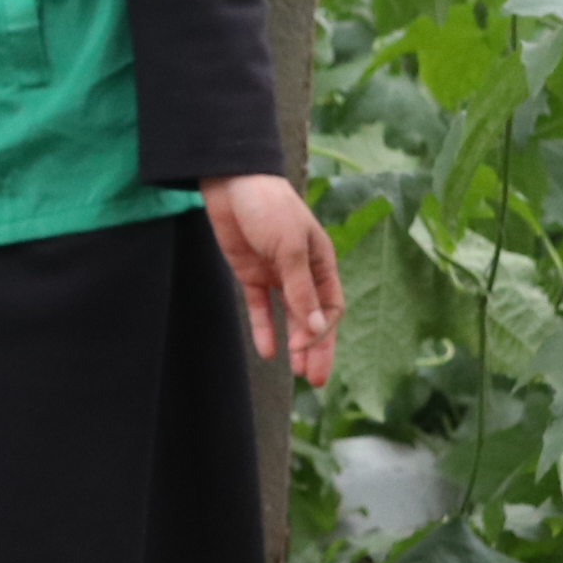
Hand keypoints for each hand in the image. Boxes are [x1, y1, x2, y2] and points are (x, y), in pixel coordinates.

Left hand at [205, 173, 341, 386]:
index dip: (322, 331)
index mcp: (320, 262)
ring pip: (290, 317)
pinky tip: (268, 351)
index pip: (330, 307)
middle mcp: (301, 272)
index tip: (306, 348)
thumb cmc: (270, 207)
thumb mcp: (290, 247)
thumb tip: (316, 329)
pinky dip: (265, 328)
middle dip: (315, 348)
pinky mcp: (251, 274)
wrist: (232, 182)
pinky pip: (261, 308)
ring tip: (294, 372)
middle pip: (313, 318)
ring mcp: (276, 274)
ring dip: (294, 342)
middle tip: (314, 380)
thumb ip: (301, 289)